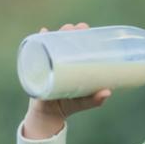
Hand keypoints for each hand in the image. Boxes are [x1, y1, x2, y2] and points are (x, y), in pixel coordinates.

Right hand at [22, 23, 111, 138]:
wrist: (49, 116)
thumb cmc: (70, 105)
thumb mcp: (84, 102)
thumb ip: (95, 99)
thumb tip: (108, 92)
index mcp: (75, 64)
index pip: (78, 44)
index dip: (81, 33)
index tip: (84, 27)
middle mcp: (62, 61)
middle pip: (64, 41)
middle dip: (68, 31)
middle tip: (72, 28)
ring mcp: (49, 63)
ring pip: (51, 44)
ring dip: (55, 33)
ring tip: (61, 30)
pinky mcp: (38, 69)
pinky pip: (36, 53)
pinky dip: (38, 42)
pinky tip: (42, 32)